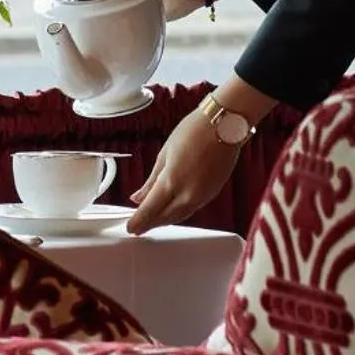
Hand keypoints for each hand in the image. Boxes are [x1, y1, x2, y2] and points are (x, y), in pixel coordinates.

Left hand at [125, 108, 242, 233]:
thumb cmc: (194, 132)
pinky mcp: (212, 193)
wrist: (224, 126)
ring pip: (179, 216)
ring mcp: (203, 195)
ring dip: (164, 221)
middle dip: (149, 224)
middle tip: (136, 228)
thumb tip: (138, 197)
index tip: (130, 228)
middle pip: (165, 217)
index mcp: (172, 181)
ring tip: (151, 222)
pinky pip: (191, 210)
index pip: (151, 209)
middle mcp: (189, 193)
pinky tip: (171, 211)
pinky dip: (178, 213)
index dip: (139, 221)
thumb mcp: (165, 154)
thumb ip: (151, 180)